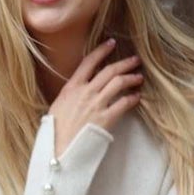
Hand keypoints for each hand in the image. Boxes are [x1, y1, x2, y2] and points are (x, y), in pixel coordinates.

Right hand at [50, 38, 142, 154]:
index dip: (101, 51)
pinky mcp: (106, 119)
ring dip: (131, 78)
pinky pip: (124, 103)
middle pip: (109, 71)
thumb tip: (78, 90)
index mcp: (71, 88)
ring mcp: (96, 105)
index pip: (89, 62)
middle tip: (134, 60)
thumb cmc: (54, 132)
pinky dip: (133, 98)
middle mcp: (85, 92)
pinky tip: (137, 97)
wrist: (58, 151)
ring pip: (119, 83)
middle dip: (125, 63)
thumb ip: (71, 95)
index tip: (111, 43)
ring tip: (138, 77)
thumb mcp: (57, 106)